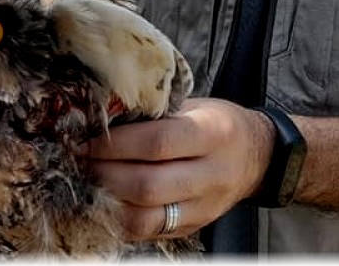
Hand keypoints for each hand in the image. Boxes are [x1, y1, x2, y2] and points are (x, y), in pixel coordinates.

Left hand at [87, 97, 273, 240]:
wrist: (258, 156)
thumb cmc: (218, 124)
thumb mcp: (196, 106)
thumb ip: (157, 114)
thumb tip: (103, 119)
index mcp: (213, 133)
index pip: (156, 143)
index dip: (115, 144)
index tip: (86, 139)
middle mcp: (211, 174)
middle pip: (147, 185)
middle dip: (104, 174)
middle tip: (80, 161)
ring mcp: (204, 207)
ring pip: (145, 217)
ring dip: (108, 201)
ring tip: (88, 181)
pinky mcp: (193, 227)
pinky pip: (148, 232)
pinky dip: (120, 218)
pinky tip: (105, 200)